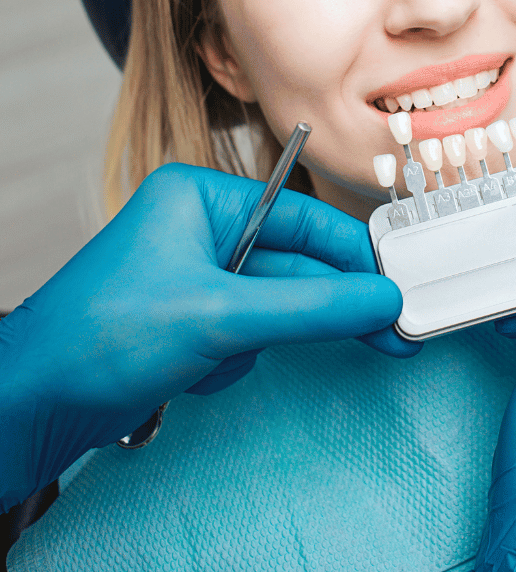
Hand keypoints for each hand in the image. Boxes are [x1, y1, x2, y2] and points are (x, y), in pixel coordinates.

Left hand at [0, 163, 412, 510]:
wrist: (34, 403)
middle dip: (330, 305)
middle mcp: (201, 229)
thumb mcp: (221, 315)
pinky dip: (235, 358)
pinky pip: (247, 332)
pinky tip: (196, 372)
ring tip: (221, 360)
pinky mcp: (192, 318)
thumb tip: (381, 300)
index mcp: (201, 198)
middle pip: (295, 264)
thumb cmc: (102, 337)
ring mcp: (196, 276)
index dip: (352, 254)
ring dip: (262, 339)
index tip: (394, 287)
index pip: (302, 218)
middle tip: (390, 332)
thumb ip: (312, 306)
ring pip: (273, 305)